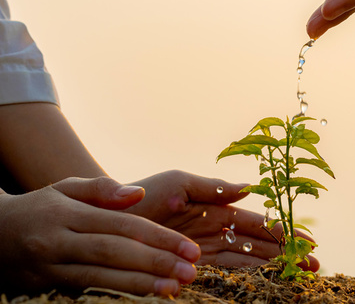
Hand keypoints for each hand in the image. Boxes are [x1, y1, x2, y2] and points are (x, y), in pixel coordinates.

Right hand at [0, 177, 200, 296]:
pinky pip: (87, 289)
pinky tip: (142, 295)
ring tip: (174, 289)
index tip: (189, 249)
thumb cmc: (38, 208)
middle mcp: (58, 240)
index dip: (159, 237)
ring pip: (101, 276)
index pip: (123, 225)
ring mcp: (50, 266)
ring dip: (140, 284)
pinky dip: (116, 292)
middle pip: (115, 252)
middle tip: (190, 272)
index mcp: (68, 212)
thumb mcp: (64, 188)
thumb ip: (102, 190)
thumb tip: (138, 194)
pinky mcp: (45, 286)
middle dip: (156, 263)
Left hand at [125, 170, 319, 270]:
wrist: (108, 219)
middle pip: (259, 246)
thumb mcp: (179, 183)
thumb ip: (213, 186)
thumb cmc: (143, 195)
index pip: (257, 222)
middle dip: (288, 254)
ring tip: (300, 277)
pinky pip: (224, 276)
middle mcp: (216, 234)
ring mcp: (204, 254)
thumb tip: (250, 187)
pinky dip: (247, 279)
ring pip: (247, 263)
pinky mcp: (190, 271)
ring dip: (274, 269)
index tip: (307, 240)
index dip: (283, 231)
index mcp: (217, 209)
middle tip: (316, 264)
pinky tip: (266, 284)